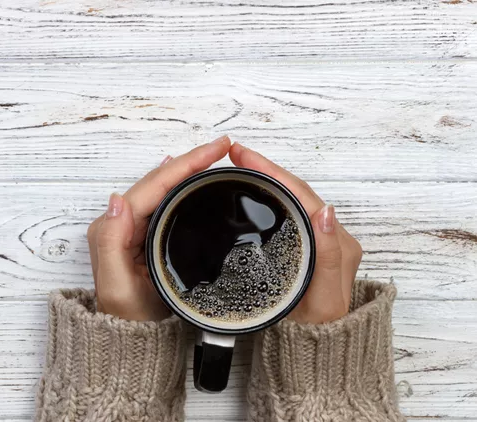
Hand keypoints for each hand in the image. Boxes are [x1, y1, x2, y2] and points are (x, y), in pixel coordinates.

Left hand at [87, 136, 231, 320]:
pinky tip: (190, 177)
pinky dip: (181, 187)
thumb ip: (111, 243)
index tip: (215, 150)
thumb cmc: (128, 319)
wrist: (132, 342)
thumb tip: (117, 199)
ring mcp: (132, 229)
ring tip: (212, 155)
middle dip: (190, 160)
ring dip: (186, 170)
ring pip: (162, 189)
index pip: (152, 186)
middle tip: (222, 146)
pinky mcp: (144, 237)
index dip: (185, 163)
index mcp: (113, 228)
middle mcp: (119, 223)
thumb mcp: (117, 286)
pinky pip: (164, 203)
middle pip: (158, 182)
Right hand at [229, 143, 361, 323]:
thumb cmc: (318, 330)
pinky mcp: (301, 250)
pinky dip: (266, 197)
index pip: (301, 193)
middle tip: (234, 153)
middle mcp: (329, 237)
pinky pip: (285, 214)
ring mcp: (315, 242)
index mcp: (336, 241)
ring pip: (289, 200)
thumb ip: (328, 255)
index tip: (243, 154)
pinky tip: (251, 194)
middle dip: (265, 167)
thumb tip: (325, 210)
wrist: (314, 354)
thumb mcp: (323, 297)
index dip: (271, 170)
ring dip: (265, 179)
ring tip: (239, 165)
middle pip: (295, 191)